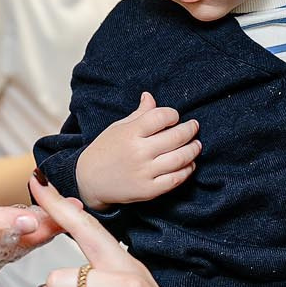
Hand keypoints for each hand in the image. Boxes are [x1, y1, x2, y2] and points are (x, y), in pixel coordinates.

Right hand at [75, 92, 199, 211]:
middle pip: (176, 137)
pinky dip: (187, 170)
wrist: (89, 181)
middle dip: (190, 129)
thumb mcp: (118, 128)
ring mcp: (145, 172)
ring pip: (180, 158)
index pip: (161, 117)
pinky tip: (189, 164)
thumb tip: (150, 96)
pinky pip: (176, 179)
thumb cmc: (105, 150)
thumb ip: (138, 114)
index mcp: (130, 133)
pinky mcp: (148, 190)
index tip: (174, 116)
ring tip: (196, 145)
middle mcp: (139, 152)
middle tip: (194, 126)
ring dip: (193, 150)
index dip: (173, 114)